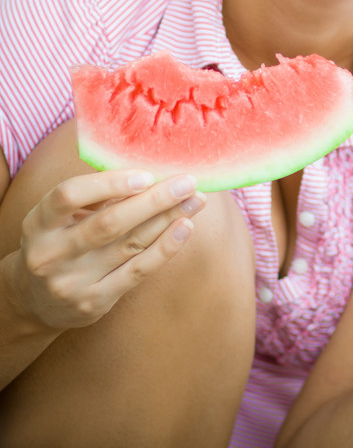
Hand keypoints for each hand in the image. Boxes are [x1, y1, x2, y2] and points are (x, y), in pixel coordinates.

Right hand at [8, 170, 206, 329]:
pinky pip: (138, 271)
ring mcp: (72, 282)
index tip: (146, 174)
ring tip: (197, 200)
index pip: (68, 196)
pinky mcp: (94, 302)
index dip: (109, 183)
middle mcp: (51, 254)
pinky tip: (185, 228)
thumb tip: (149, 171)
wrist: (35, 302)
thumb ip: (94, 196)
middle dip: (155, 200)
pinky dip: (165, 248)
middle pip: (109, 223)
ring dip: (169, 218)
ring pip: (130, 244)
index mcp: (38, 224)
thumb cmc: (57, 242)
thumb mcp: (59, 217)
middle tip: (188, 182)